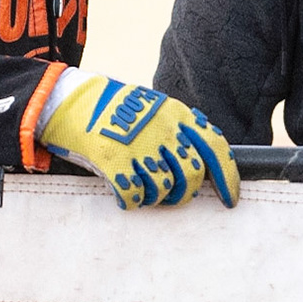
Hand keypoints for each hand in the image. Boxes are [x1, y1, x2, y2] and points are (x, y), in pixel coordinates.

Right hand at [38, 71, 238, 208]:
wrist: (72, 100)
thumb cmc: (116, 109)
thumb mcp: (156, 109)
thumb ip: (179, 130)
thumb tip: (201, 162)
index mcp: (178, 114)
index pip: (217, 148)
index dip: (228, 178)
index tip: (230, 200)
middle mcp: (164, 129)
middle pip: (192, 175)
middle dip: (185, 193)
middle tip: (172, 197)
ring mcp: (139, 145)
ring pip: (164, 188)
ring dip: (156, 198)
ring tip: (144, 192)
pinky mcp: (114, 160)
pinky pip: (134, 195)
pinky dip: (132, 201)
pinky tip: (125, 195)